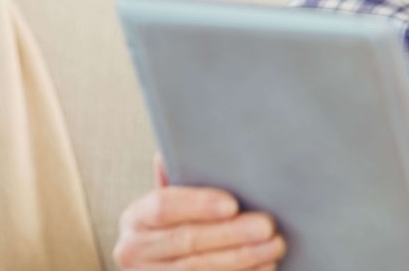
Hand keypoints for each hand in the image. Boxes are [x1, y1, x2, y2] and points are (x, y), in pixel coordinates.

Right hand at [113, 154, 286, 269]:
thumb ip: (179, 177)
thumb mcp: (173, 200)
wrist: (164, 263)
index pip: (164, 207)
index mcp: (136, 217)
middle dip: (231, 234)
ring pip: (198, 269)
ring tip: (274, 246)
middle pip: (186, 241)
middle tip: (267, 226)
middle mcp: (133, 250)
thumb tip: (173, 150)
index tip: (232, 205)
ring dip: (242, 258)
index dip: (199, 205)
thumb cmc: (178, 223)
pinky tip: (265, 267)